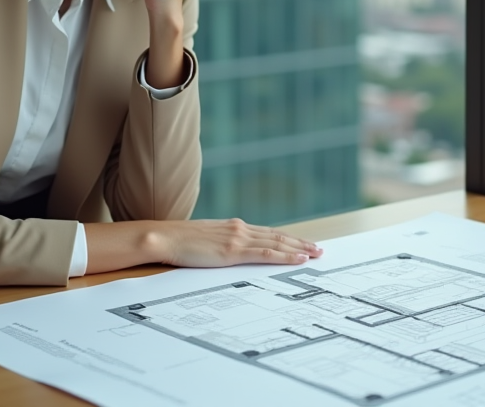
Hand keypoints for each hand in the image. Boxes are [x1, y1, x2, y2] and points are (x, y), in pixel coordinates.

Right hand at [150, 218, 323, 267]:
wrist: (164, 238)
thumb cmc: (179, 242)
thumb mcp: (205, 240)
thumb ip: (220, 243)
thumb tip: (227, 251)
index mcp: (233, 227)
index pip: (267, 232)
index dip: (287, 238)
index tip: (302, 243)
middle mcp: (240, 229)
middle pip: (277, 236)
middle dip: (300, 242)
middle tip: (319, 249)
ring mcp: (238, 239)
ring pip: (276, 243)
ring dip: (299, 248)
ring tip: (315, 253)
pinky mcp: (233, 251)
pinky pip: (265, 254)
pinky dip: (285, 255)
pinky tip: (298, 258)